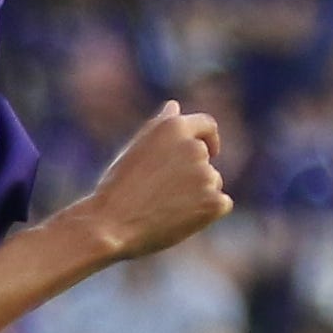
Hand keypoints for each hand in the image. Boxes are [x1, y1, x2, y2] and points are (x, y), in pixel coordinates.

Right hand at [75, 104, 233, 260]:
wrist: (111, 225)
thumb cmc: (118, 188)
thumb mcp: (135, 149)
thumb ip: (159, 126)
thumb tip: (175, 106)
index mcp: (173, 128)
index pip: (207, 125)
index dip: (209, 138)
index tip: (210, 151)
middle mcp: (194, 147)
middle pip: (207, 159)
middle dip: (193, 175)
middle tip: (163, 194)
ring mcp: (206, 174)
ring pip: (213, 183)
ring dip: (198, 195)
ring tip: (164, 208)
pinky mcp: (214, 202)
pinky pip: (221, 204)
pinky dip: (207, 213)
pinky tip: (180, 220)